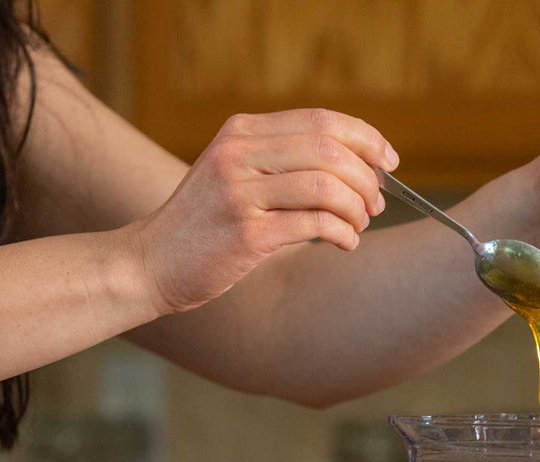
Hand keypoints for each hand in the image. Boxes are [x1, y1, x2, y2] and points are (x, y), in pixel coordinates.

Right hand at [131, 108, 397, 314]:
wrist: (151, 263)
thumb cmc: (202, 227)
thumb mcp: (233, 176)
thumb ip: (280, 163)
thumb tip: (354, 170)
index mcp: (241, 132)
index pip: (321, 120)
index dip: (366, 138)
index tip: (389, 161)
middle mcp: (239, 155)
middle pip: (330, 150)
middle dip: (366, 178)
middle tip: (376, 203)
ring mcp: (240, 193)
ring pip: (327, 186)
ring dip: (356, 209)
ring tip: (359, 226)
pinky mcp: (246, 234)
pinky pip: (315, 224)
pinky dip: (342, 233)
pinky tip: (345, 243)